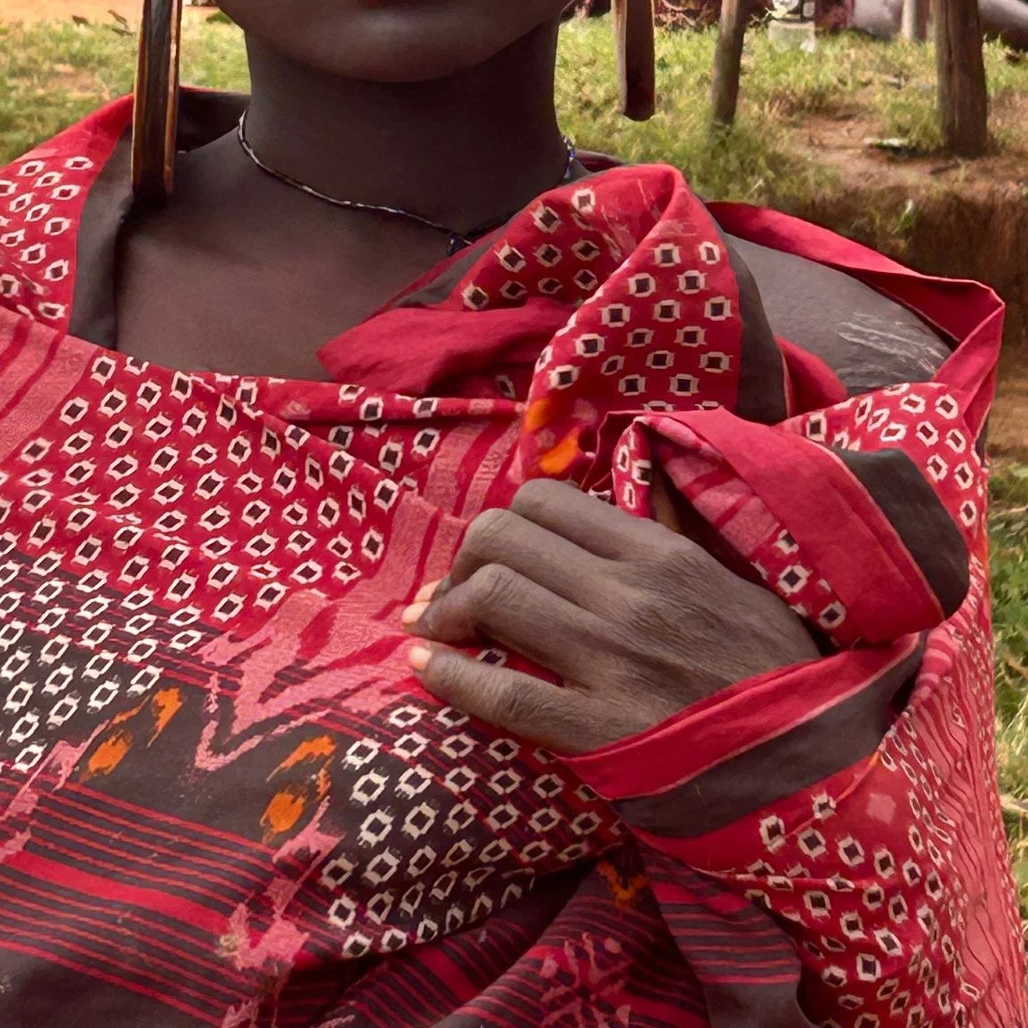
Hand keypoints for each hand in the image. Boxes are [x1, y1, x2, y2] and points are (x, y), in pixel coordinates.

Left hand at [401, 478, 819, 753]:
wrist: (812, 765)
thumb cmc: (777, 670)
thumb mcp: (737, 580)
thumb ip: (678, 528)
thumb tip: (641, 475)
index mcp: (659, 552)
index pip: (546, 502)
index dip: (502, 522)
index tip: (491, 552)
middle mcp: (628, 594)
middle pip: (503, 539)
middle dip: (462, 561)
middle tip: (450, 593)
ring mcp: (611, 661)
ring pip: (495, 598)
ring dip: (446, 610)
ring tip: (433, 627)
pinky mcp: (600, 732)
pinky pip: (504, 694)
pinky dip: (451, 676)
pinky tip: (427, 670)